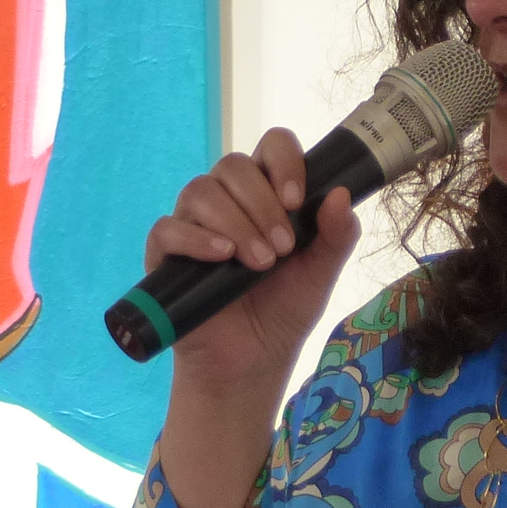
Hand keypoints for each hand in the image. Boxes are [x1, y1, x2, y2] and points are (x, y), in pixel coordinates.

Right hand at [147, 130, 363, 391]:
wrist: (252, 361)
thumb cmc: (284, 310)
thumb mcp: (321, 274)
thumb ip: (336, 236)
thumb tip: (341, 194)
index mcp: (267, 193)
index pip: (271, 146)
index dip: (284, 162)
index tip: (296, 200)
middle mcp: (228, 200)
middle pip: (234, 165)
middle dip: (262, 205)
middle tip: (282, 249)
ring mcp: (194, 223)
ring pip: (202, 190)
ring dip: (235, 222)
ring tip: (259, 263)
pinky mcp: (165, 253)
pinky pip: (168, 227)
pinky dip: (196, 238)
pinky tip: (222, 256)